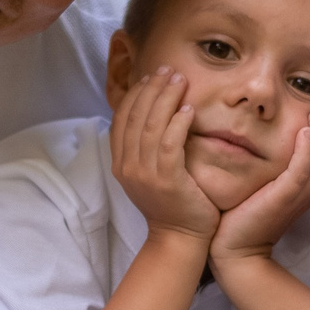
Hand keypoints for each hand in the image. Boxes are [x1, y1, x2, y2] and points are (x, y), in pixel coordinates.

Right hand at [110, 66, 218, 241]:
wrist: (179, 239)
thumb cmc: (171, 204)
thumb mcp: (149, 174)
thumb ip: (145, 148)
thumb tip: (153, 115)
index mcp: (121, 163)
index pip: (121, 118)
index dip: (135, 94)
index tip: (150, 77)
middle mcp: (128, 166)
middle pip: (135, 116)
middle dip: (151, 89)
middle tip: (167, 70)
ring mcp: (145, 174)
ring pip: (151, 125)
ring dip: (165, 98)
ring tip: (179, 80)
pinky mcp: (166, 179)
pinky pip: (169, 143)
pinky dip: (178, 123)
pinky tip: (189, 109)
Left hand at [213, 110, 309, 267]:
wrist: (234, 248)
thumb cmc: (247, 215)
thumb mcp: (271, 189)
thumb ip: (283, 171)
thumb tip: (284, 145)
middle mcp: (309, 197)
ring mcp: (297, 198)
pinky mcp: (282, 199)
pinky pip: (302, 172)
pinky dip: (306, 151)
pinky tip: (302, 132)